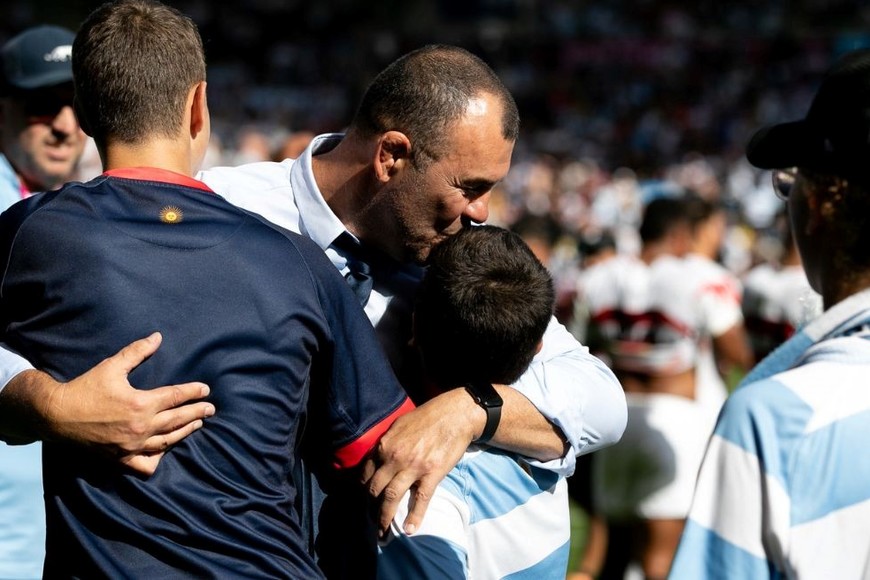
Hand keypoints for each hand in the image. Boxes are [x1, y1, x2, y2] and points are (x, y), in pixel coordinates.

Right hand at [40, 332, 213, 473]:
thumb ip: (137, 351)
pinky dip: (158, 458)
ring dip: (185, 432)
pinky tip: (165, 449)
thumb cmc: (84, 389)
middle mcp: (140, 427)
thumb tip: (157, 337)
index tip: (206, 389)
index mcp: (140, 404)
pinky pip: (146, 464)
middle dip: (197, 413)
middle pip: (178, 420)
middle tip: (211, 409)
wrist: (55, 415)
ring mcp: (131, 446)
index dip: (194, 392)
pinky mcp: (120, 459)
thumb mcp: (112, 366)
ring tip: (196, 424)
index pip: (176, 397)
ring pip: (168, 441)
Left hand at [361, 388, 483, 535]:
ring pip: (391, 497)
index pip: (366, 474)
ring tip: (382, 533)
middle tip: (370, 521)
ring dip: (384, 518)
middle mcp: (394, 457)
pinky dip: (414, 517)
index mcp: (384, 445)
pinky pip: (420, 499)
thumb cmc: (427, 417)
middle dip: (370, 508)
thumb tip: (376, 458)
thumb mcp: (399, 425)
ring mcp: (413, 467)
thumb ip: (386, 443)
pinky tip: (410, 530)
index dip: (363, 490)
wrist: (454, 415)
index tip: (364, 501)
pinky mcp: (432, 474)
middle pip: (375, 489)